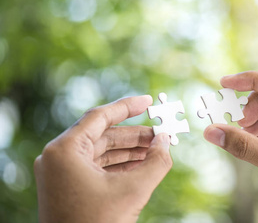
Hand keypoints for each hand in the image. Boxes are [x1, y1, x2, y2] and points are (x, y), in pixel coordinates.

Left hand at [34, 96, 171, 222]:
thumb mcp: (134, 190)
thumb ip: (156, 160)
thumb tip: (165, 140)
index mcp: (65, 150)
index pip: (100, 116)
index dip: (127, 107)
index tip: (148, 101)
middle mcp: (58, 157)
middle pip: (103, 135)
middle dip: (135, 135)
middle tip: (160, 133)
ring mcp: (61, 173)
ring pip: (102, 152)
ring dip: (130, 151)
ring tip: (156, 149)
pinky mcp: (68, 187)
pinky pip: (97, 167)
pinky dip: (120, 165)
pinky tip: (142, 165)